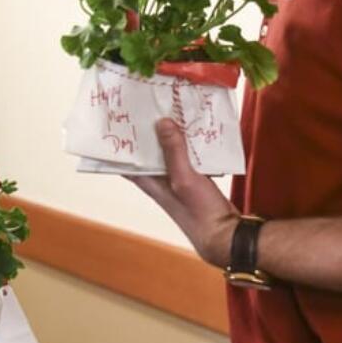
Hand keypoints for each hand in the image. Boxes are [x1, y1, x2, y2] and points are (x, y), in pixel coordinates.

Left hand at [126, 118, 238, 267]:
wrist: (224, 235)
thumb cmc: (199, 213)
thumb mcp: (184, 178)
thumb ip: (173, 152)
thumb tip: (161, 123)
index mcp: (151, 182)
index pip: (127, 161)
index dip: (121, 144)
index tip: (116, 123)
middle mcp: (161, 180)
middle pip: (150, 152)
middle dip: (149, 132)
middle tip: (149, 107)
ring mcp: (178, 180)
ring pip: (171, 152)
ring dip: (172, 136)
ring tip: (173, 112)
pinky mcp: (195, 180)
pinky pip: (189, 157)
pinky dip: (191, 145)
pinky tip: (198, 133)